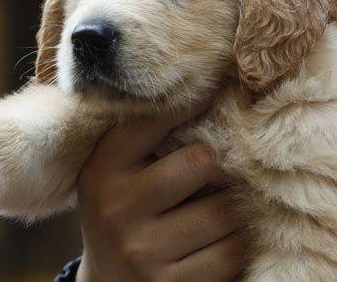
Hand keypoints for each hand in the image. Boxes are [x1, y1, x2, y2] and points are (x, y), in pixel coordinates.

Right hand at [75, 103, 246, 280]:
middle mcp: (116, 209)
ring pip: (224, 209)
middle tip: (215, 173)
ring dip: (230, 210)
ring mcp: (142, 251)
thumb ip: (150, 134)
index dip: (194, 100)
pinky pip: (231, 250)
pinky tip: (215, 243)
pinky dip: (234, 245)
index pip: (156, 118)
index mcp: (102, 168)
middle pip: (202, 161)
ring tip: (213, 211)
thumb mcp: (118, 171)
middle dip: (218, 167)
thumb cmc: (127, 213)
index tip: (214, 88)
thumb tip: (212, 84)